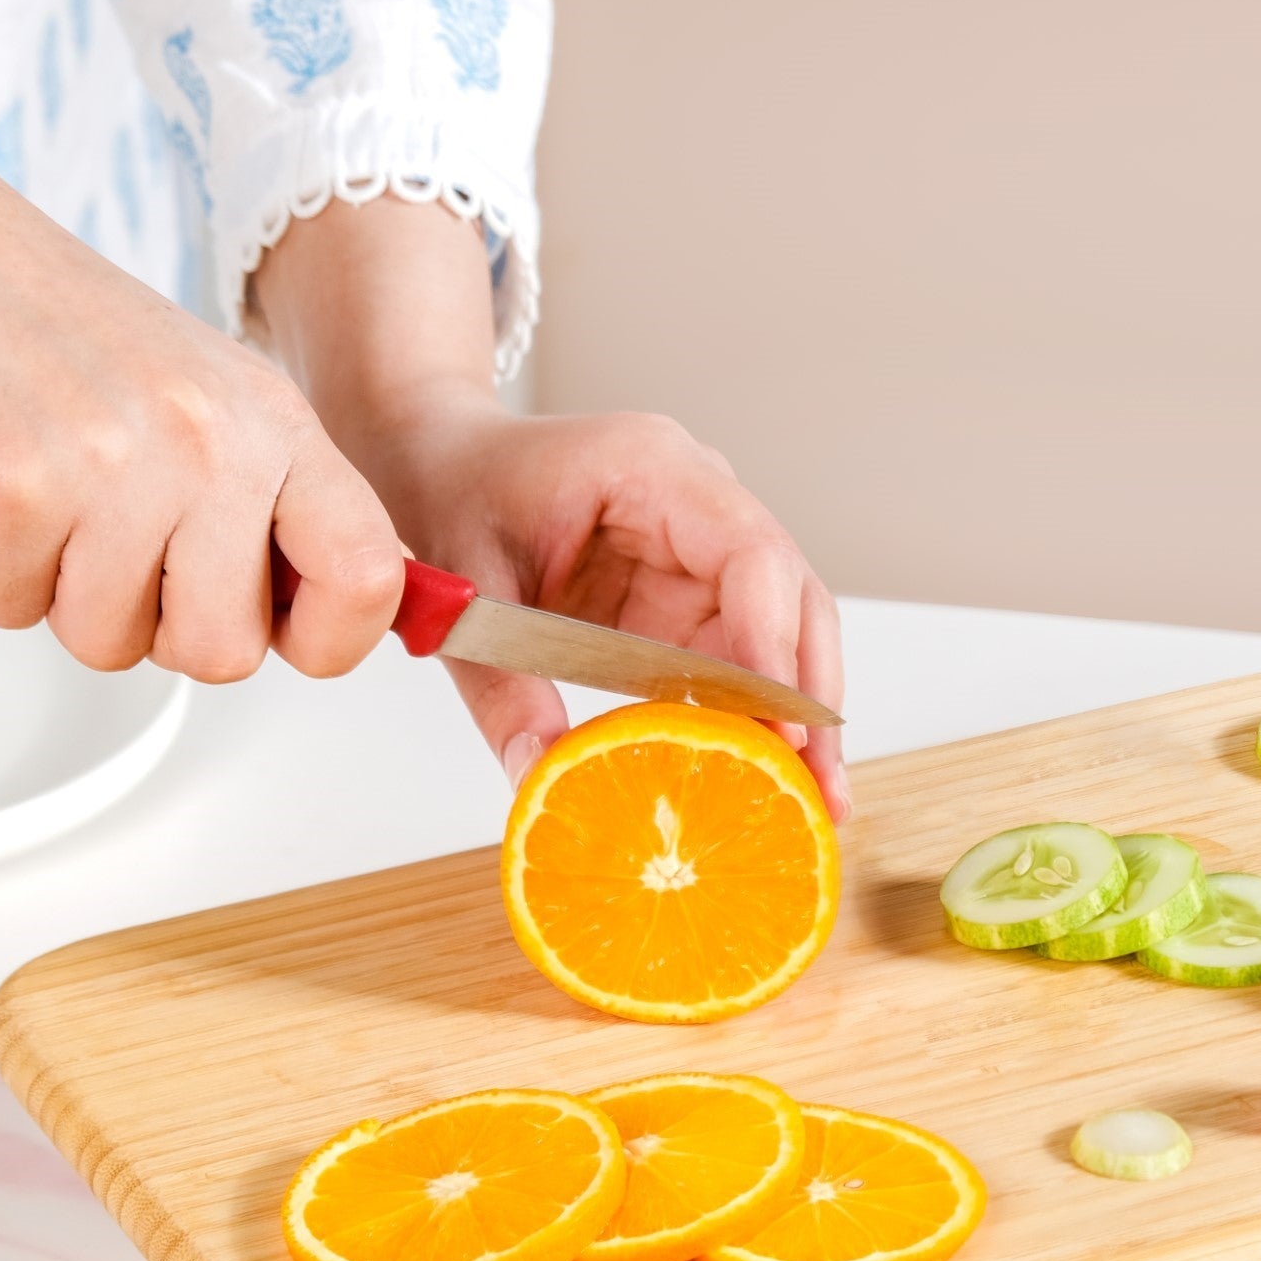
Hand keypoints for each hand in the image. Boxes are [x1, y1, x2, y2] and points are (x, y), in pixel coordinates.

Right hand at [0, 137, 402, 682]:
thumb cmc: (89, 340)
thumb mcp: (228, 406)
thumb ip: (292, 509)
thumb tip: (343, 612)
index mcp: (277, 425)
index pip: (368, 576)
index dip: (334, 639)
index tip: (299, 639)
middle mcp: (208, 441)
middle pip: (226, 650)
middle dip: (172, 630)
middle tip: (143, 562)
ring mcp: (112, 465)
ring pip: (113, 643)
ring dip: (80, 600)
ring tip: (72, 513)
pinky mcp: (13, 488)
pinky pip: (19, 609)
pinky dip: (7, 573)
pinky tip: (19, 500)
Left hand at [255, 198, 847, 818]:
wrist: (438, 456)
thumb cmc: (452, 488)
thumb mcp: (464, 586)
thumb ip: (501, 684)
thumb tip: (539, 778)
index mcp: (655, 470)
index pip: (752, 553)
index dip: (775, 641)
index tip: (781, 724)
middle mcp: (701, 507)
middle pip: (794, 600)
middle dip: (810, 698)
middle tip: (821, 788)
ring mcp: (703, 557)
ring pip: (782, 637)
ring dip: (797, 720)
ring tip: (814, 804)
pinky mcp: (690, 602)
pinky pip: (739, 661)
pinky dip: (754, 722)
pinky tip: (765, 781)